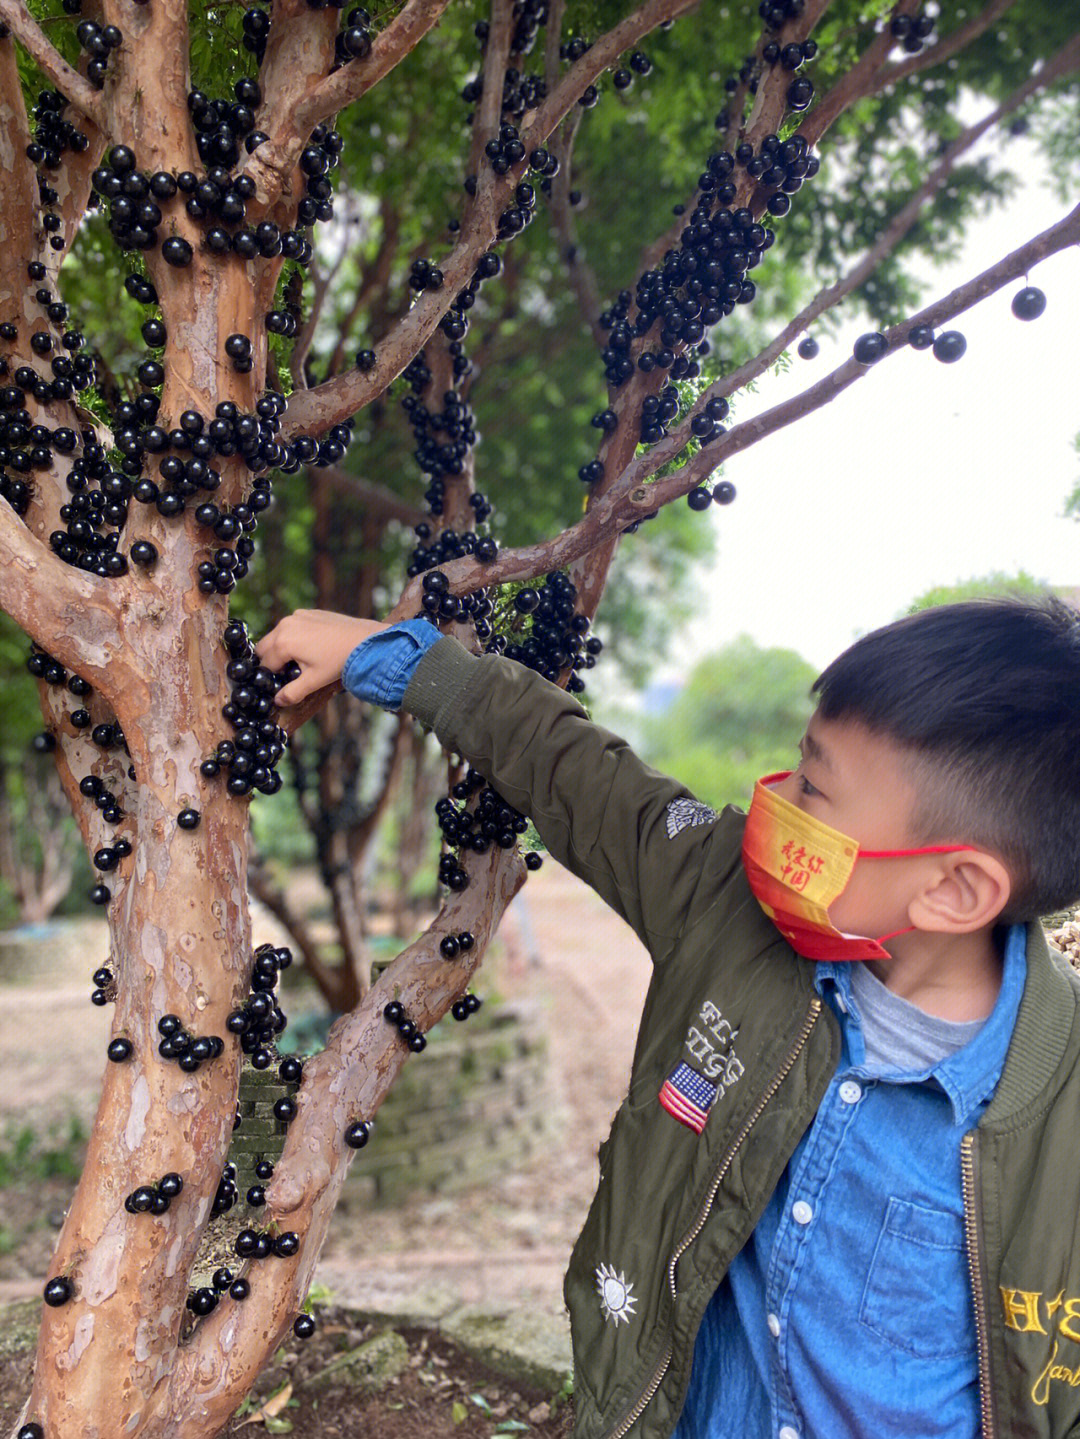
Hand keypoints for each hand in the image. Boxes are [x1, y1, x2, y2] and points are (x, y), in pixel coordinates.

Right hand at [254, 609, 389, 706]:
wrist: (365, 641)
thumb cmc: (339, 661)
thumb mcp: (314, 681)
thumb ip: (292, 692)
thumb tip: (277, 701)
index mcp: (283, 643)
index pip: (265, 664)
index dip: (271, 676)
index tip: (281, 682)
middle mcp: (285, 625)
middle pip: (264, 647)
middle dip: (272, 660)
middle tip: (289, 672)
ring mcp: (297, 616)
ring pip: (277, 634)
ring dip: (282, 647)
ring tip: (302, 659)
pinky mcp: (308, 612)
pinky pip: (292, 625)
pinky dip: (294, 636)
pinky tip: (312, 646)